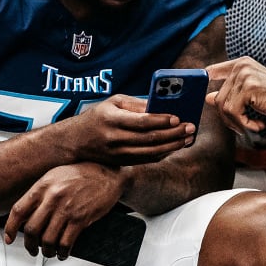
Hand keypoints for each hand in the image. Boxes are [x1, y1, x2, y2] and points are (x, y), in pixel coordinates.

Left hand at [2, 162, 121, 257]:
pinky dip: (62, 252)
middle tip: (32, 249)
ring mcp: (66, 209)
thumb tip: (27, 213)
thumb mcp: (55, 176)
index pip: (18, 211)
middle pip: (31, 229)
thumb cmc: (83, 173)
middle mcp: (52, 198)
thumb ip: (40, 192)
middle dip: (29, 244)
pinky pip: (66, 243)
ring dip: (46, 251)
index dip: (10, 228)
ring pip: (47, 240)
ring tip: (49, 252)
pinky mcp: (81, 219)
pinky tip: (63, 253)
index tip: (9, 238)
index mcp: (43, 186)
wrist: (108, 173)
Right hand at [72, 94, 194, 164]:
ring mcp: (119, 153)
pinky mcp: (122, 162)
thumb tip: (161, 105)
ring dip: (172, 146)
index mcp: (112, 120)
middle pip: (150, 139)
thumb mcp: (113, 103)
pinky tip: (174, 146)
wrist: (75, 141)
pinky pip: (147, 159)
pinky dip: (163, 153)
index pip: (141, 122)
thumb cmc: (97, 117)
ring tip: (187, 138)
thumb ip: (136, 104)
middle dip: (173, 134)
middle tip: (190, 127)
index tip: (178, 117)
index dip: (162, 120)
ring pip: (151, 152)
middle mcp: (115, 138)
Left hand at [205, 57, 265, 133]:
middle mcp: (241, 65)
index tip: (208, 102)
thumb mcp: (251, 95)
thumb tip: (207, 98)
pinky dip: (244, 124)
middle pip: (217, 97)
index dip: (203, 86)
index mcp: (241, 63)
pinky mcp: (249, 87)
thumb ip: (230, 94)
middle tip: (243, 126)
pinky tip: (258, 125)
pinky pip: (233, 112)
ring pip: (223, 107)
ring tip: (252, 126)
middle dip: (228, 117)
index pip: (211, 72)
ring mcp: (245, 75)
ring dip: (237, 122)